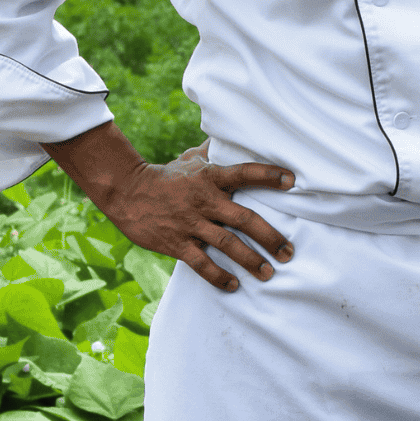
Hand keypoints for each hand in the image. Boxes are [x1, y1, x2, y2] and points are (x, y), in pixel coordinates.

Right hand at [45, 122, 294, 292]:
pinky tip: (233, 285)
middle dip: (270, 236)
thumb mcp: (190, 160)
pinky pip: (201, 263)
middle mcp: (204, 200)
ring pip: (227, 244)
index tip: (292, 181)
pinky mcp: (176, 243)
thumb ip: (213, 152)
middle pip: (244, 218)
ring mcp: (190, 223)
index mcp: (209, 177)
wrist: (127, 192)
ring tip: (268, 272)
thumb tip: (231, 135)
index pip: (244, 173)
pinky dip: (219, 276)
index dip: (268, 175)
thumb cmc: (166, 176)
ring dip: (251, 260)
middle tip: (288, 252)